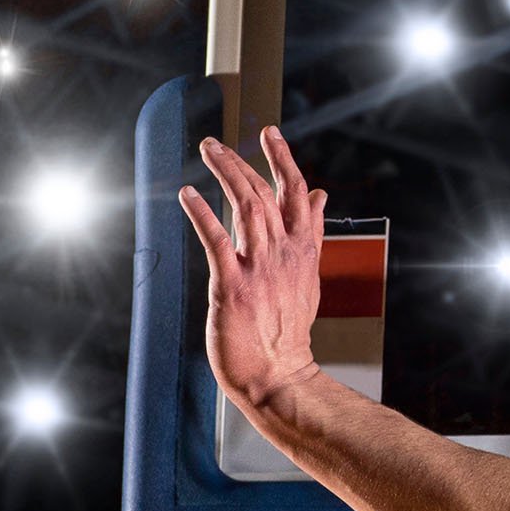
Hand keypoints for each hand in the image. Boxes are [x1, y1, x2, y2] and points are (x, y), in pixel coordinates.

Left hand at [179, 125, 329, 411]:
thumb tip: (320, 199)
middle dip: (245, 160)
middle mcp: (284, 255)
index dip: (283, 161)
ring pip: (247, 207)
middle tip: (221, 142)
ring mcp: (260, 269)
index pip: (298, 195)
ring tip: (209, 152)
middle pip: (267, 194)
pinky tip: (189, 195)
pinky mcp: (233, 285)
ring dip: (227, 174)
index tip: (271, 135)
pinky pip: (217, 240)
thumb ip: (310, 235)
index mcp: (302, 252)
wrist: (279, 374)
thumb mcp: (308, 277)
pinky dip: (202, 213)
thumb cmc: (286, 333)